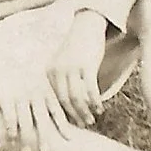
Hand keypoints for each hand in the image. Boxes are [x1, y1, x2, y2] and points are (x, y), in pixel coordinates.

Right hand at [0, 43, 69, 150]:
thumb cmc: (20, 75)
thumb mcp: (36, 80)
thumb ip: (47, 94)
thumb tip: (61, 110)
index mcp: (44, 89)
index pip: (56, 110)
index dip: (63, 125)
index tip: (70, 139)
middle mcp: (34, 93)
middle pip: (41, 119)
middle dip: (45, 137)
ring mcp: (20, 95)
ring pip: (25, 122)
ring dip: (26, 139)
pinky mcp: (5, 97)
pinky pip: (9, 117)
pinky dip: (11, 130)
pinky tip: (11, 140)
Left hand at [45, 11, 110, 127]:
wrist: (86, 25)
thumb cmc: (76, 47)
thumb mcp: (63, 63)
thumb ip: (62, 80)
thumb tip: (65, 105)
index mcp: (50, 71)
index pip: (53, 99)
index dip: (61, 114)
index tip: (69, 124)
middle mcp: (58, 70)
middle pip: (64, 101)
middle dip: (74, 116)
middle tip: (83, 125)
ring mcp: (72, 68)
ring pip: (77, 98)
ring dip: (85, 111)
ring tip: (92, 119)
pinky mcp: (87, 65)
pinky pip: (91, 90)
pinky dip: (95, 102)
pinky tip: (100, 108)